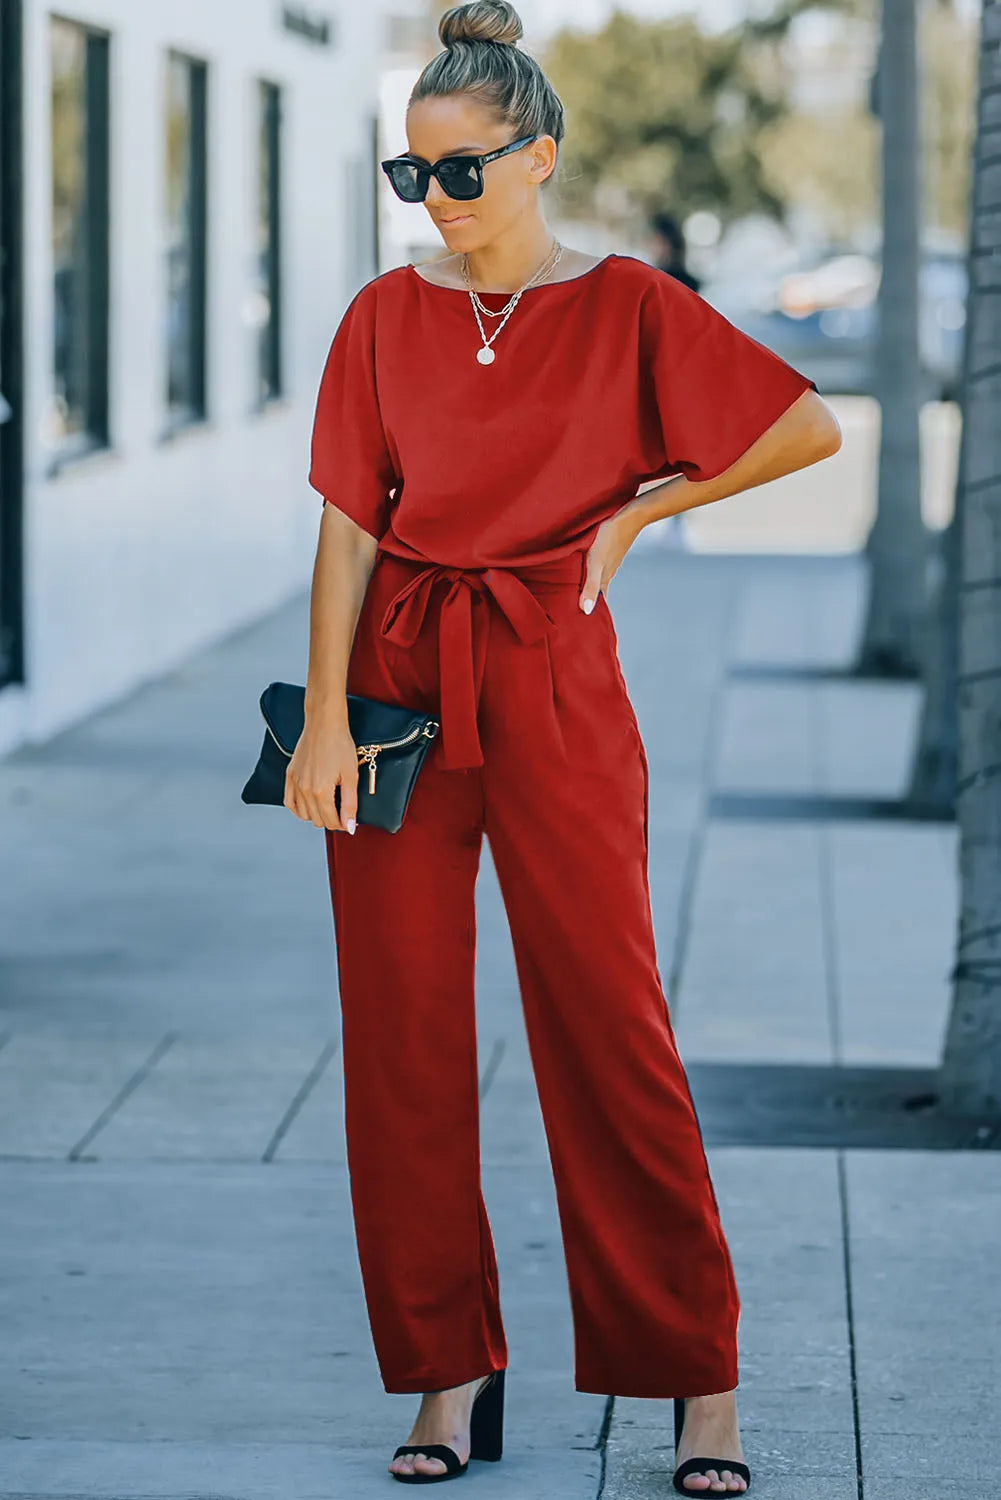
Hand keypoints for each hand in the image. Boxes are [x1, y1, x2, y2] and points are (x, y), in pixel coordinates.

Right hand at [284, 716, 359, 832]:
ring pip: (303, 814)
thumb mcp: (351, 776)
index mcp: (320, 791)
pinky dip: (298, 809)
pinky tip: (308, 806)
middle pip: (317, 820)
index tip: (350, 821)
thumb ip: (350, 804)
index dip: (343, 824)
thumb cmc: (340, 745)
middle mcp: (304, 790)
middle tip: (342, 812)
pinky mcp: (289, 775)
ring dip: (316, 815)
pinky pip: (289, 802)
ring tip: (328, 807)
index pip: (331, 821)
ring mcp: (294, 783)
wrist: (324, 724)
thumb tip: (350, 827)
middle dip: (331, 820)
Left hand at [579, 507, 641, 613]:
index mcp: (604, 578)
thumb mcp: (595, 563)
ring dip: (592, 586)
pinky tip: (590, 567)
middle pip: (598, 591)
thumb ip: (591, 586)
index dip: (592, 612)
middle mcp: (608, 572)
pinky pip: (602, 565)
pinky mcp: (611, 548)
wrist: (631, 515)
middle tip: (579, 612)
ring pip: (600, 578)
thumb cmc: (608, 538)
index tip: (585, 624)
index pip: (598, 602)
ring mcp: (611, 560)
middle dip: (591, 601)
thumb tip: (586, 611)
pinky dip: (594, 572)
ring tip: (581, 592)